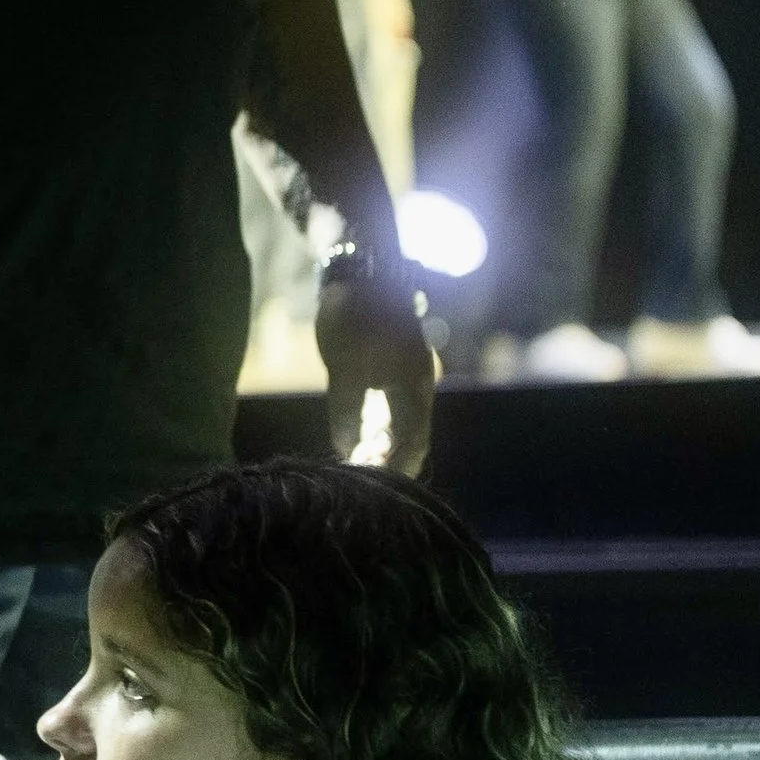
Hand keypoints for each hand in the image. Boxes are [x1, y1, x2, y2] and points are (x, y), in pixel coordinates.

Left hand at [315, 267, 434, 475]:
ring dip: (377, 446)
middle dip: (386, 462)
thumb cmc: (355, 316)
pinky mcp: (386, 367)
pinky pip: (383, 407)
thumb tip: (346, 450)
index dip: (395, 470)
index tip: (373, 490)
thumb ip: (347, 410)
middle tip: (359, 483)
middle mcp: (415, 386)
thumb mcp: (345, 367)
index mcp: (415, 388)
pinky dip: (370, 426)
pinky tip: (351, 439)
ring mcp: (402, 376)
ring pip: (395, 423)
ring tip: (353, 467)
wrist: (361, 269)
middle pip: (407, 436)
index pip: (413, 442)